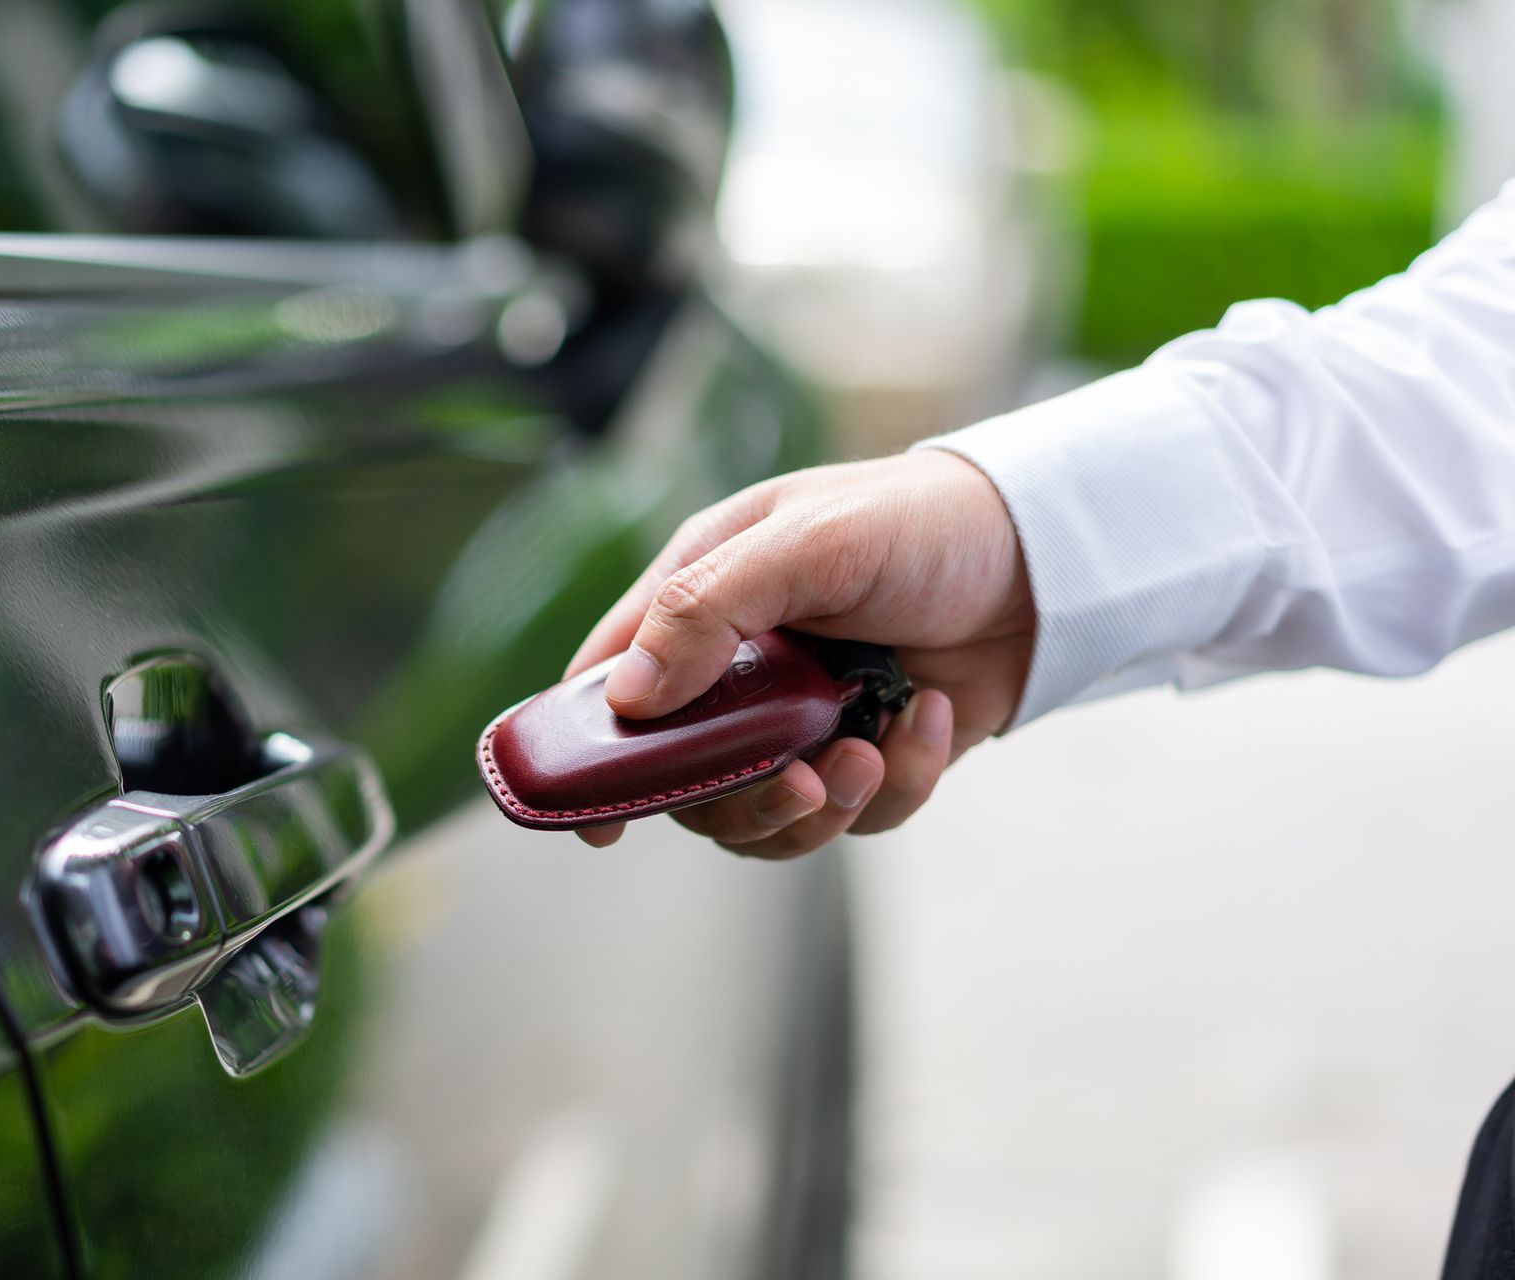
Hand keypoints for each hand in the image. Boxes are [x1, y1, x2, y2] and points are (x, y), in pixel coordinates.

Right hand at [566, 450, 1031, 856]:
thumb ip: (708, 608)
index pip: (609, 684)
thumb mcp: (808, 542)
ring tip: (865, 760)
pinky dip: (896, 785)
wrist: (1049, 557)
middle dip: (737, 799)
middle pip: (685, 778)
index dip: (588, 754)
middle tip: (793, 781)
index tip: (597, 820)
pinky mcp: (869, 752)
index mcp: (703, 599)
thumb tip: (627, 698)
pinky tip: (931, 719)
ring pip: (763, 813)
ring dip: (813, 809)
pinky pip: (857, 813)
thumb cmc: (921, 522)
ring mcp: (803, 717)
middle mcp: (740, 667)